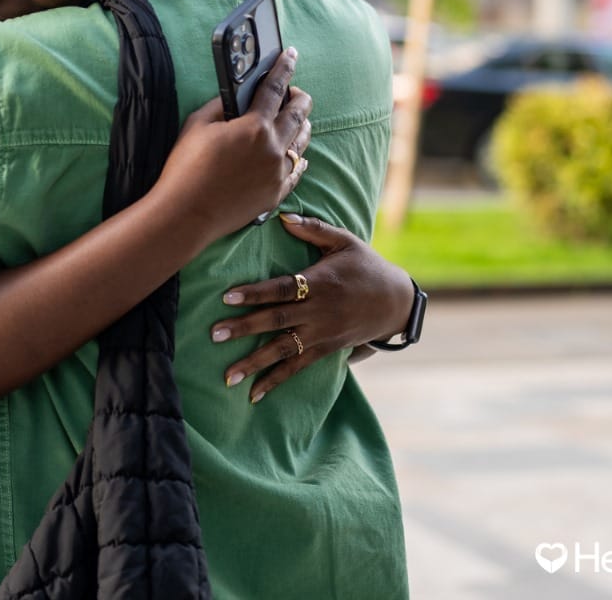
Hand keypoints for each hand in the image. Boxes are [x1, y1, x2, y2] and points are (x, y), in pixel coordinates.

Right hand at [151, 48, 312, 245]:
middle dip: (300, 96)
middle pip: (298, 114)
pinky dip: (300, 158)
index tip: (292, 55)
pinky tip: (299, 155)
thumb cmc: (186, 168)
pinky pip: (298, 171)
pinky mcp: (276, 193)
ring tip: (298, 119)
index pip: (275, 88)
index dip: (284, 68)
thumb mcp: (196, 126)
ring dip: (303, 125)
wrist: (186, 213)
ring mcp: (278, 172)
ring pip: (303, 142)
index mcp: (254, 126)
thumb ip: (219, 106)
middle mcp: (273, 147)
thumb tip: (233, 99)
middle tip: (296, 91)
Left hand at [211, 213, 415, 402]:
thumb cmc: (366, 266)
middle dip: (244, 328)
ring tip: (227, 375)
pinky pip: (297, 368)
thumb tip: (282, 216)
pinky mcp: (324, 350)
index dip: (254, 293)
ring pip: (283, 350)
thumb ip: (313, 229)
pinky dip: (275, 381)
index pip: (281, 289)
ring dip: (254, 363)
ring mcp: (321, 334)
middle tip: (215, 334)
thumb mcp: (345, 241)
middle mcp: (318, 312)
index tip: (226, 297)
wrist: (396, 303)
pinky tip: (254, 395)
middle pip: (276, 321)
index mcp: (319, 284)